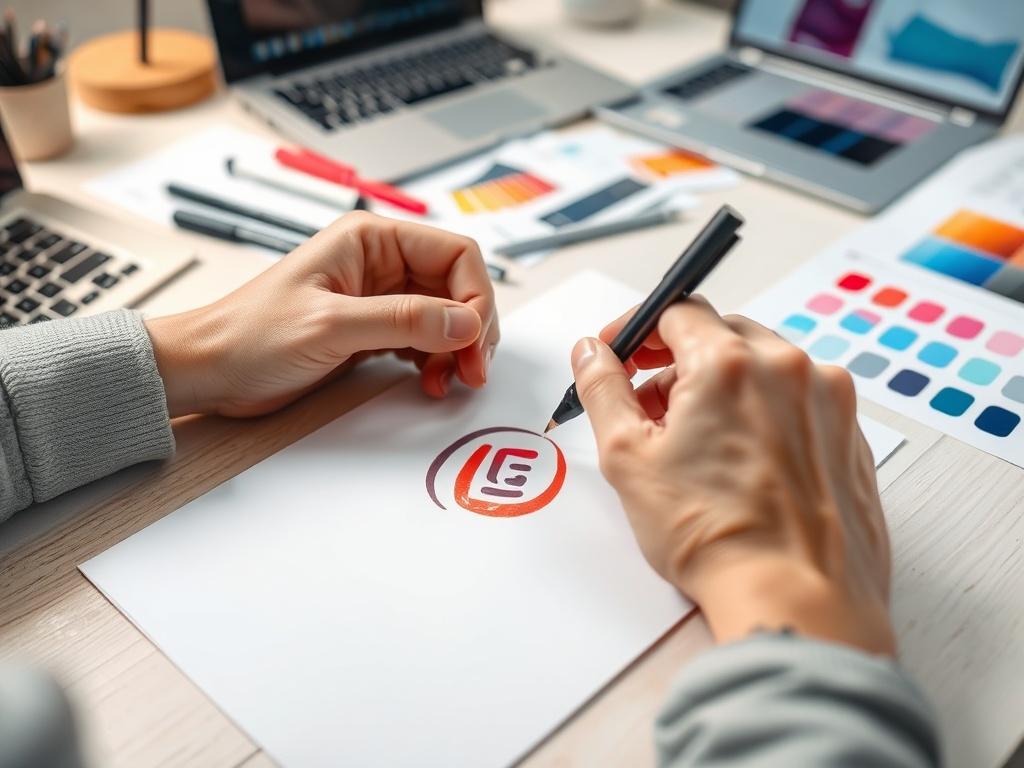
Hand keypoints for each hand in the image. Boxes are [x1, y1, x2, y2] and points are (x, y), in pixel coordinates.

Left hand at [146, 212, 498, 417]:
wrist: (211, 370)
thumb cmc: (250, 335)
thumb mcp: (330, 326)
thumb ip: (402, 320)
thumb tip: (464, 322)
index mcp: (371, 240)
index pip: (455, 254)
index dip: (475, 297)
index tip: (472, 340)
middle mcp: (381, 263)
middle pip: (458, 286)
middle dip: (471, 328)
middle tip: (471, 370)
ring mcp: (379, 298)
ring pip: (447, 316)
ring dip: (457, 349)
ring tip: (447, 380)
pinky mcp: (374, 330)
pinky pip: (426, 339)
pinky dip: (437, 361)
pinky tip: (429, 381)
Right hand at [571, 298, 893, 654]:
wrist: (795, 599)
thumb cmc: (719, 539)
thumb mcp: (629, 459)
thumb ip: (604, 390)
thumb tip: (592, 354)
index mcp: (730, 363)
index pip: (676, 310)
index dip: (639, 330)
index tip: (624, 353)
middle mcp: (788, 368)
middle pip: (721, 335)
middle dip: (679, 364)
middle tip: (654, 411)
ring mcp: (828, 399)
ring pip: (763, 366)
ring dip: (724, 389)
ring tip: (700, 446)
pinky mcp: (851, 432)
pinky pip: (799, 400)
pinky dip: (765, 414)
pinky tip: (743, 463)